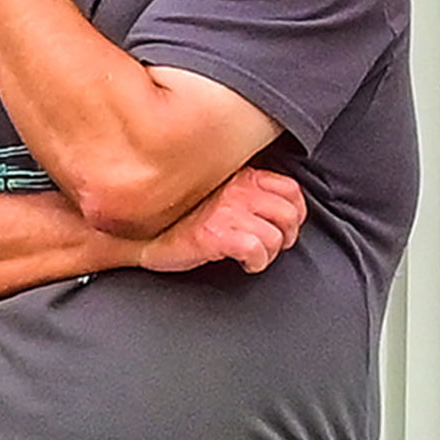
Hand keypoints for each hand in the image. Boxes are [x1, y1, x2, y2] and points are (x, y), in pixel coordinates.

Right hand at [140, 163, 306, 274]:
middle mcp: (236, 190)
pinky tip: (242, 263)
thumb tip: (275, 204)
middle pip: (288, 214)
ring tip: (252, 256)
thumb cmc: (181, 217)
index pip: (290, 189)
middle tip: (272, 246)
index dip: (296, 212)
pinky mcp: (214, 235)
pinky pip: (255, 250)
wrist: (143, 233)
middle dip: (286, 236)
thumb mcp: (219, 192)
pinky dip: (255, 262)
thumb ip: (246, 190)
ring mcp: (225, 212)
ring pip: (274, 237)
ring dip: (268, 254)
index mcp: (241, 177)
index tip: (285, 226)